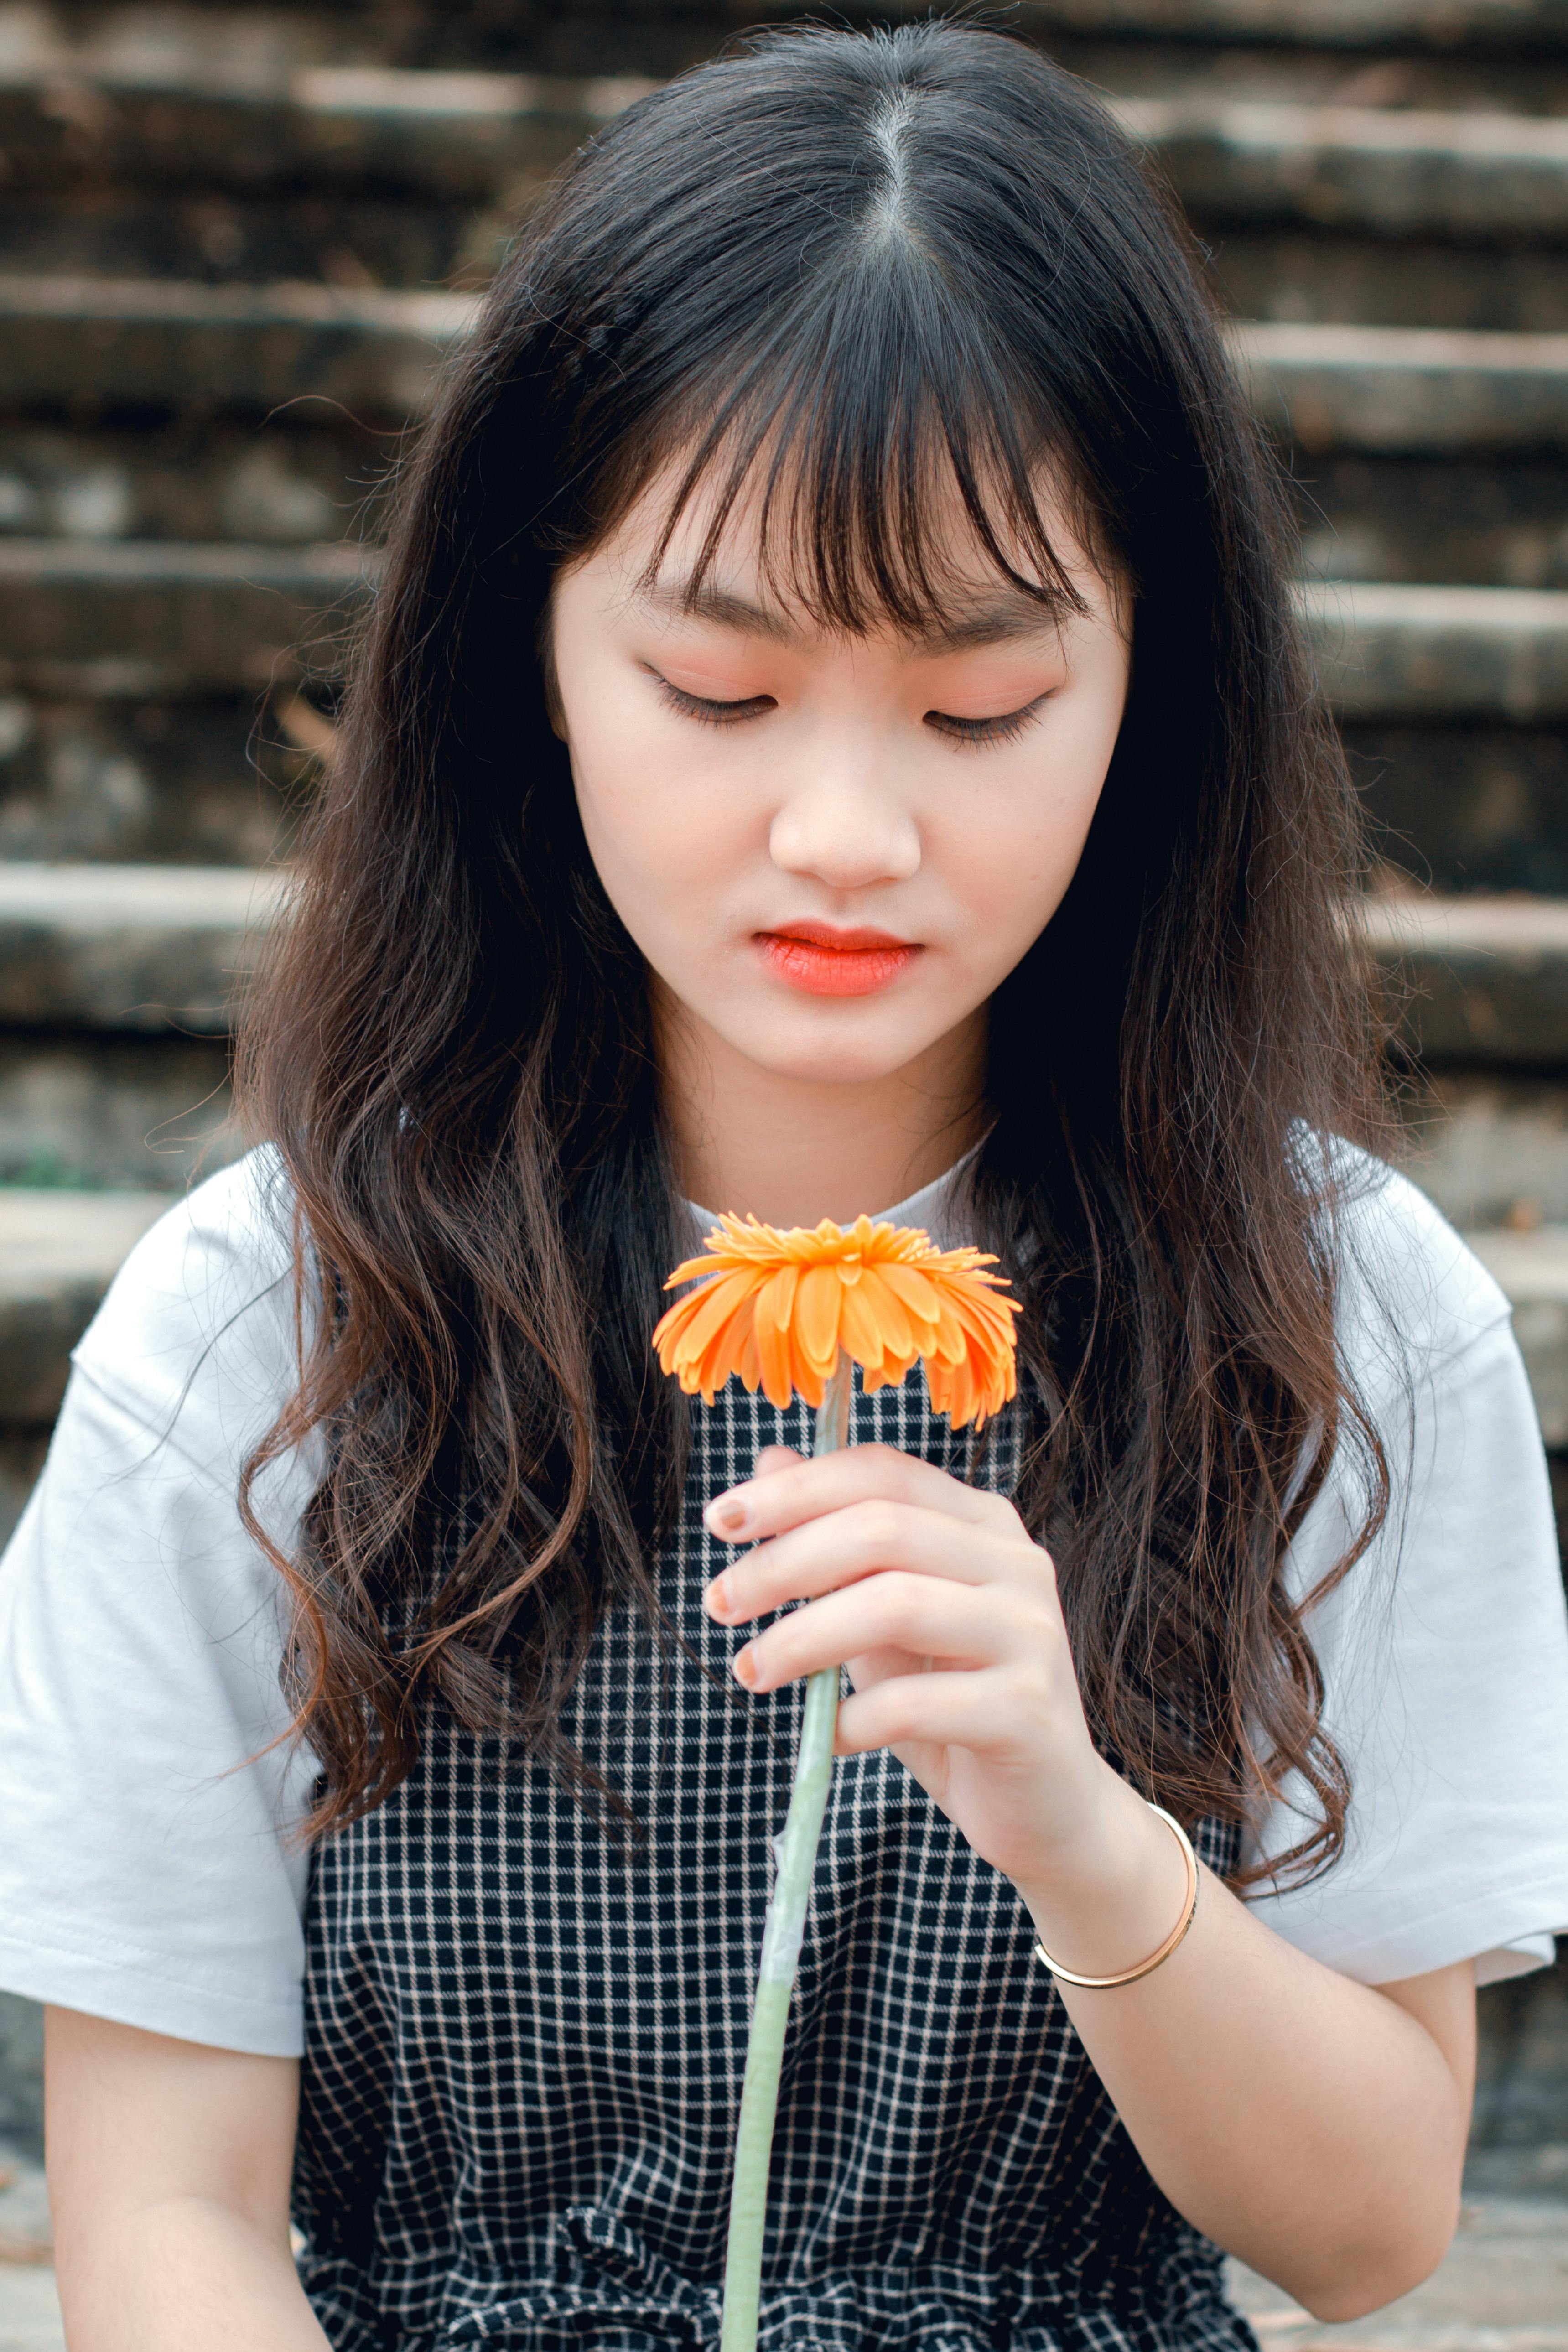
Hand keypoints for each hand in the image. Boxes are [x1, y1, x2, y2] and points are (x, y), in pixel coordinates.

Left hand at [701, 1441, 1142, 1906]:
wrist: (1047, 1807)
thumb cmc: (951, 1701)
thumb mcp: (883, 1614)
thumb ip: (836, 1540)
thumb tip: (768, 1459)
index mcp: (982, 1523)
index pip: (881, 1473)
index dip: (795, 1489)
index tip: (719, 1520)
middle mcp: (1016, 1562)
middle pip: (882, 1529)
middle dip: (783, 1562)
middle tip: (719, 1602)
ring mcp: (1030, 1633)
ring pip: (896, 1604)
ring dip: (803, 1636)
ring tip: (750, 1671)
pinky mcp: (1027, 1711)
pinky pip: (916, 1704)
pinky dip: (851, 1718)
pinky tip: (823, 1736)